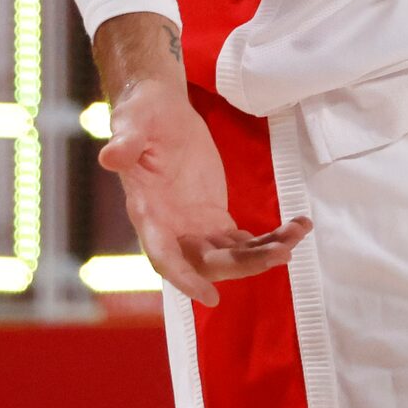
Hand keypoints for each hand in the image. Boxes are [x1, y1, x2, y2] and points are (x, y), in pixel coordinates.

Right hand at [99, 79, 310, 305]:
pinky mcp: (213, 216)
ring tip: (297, 235)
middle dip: (244, 264)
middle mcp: (171, 228)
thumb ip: (125, 143)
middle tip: (283, 252)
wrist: (159, 111)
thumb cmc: (140, 115)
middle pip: (207, 262)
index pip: (163, 256)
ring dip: (263, 252)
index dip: (184, 278)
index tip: (209, 296)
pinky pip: (241, 240)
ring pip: (229, 256)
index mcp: (147, 212)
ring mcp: (194, 226)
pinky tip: (296, 228)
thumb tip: (111, 156)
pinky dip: (268, 238)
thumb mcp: (131, 123)